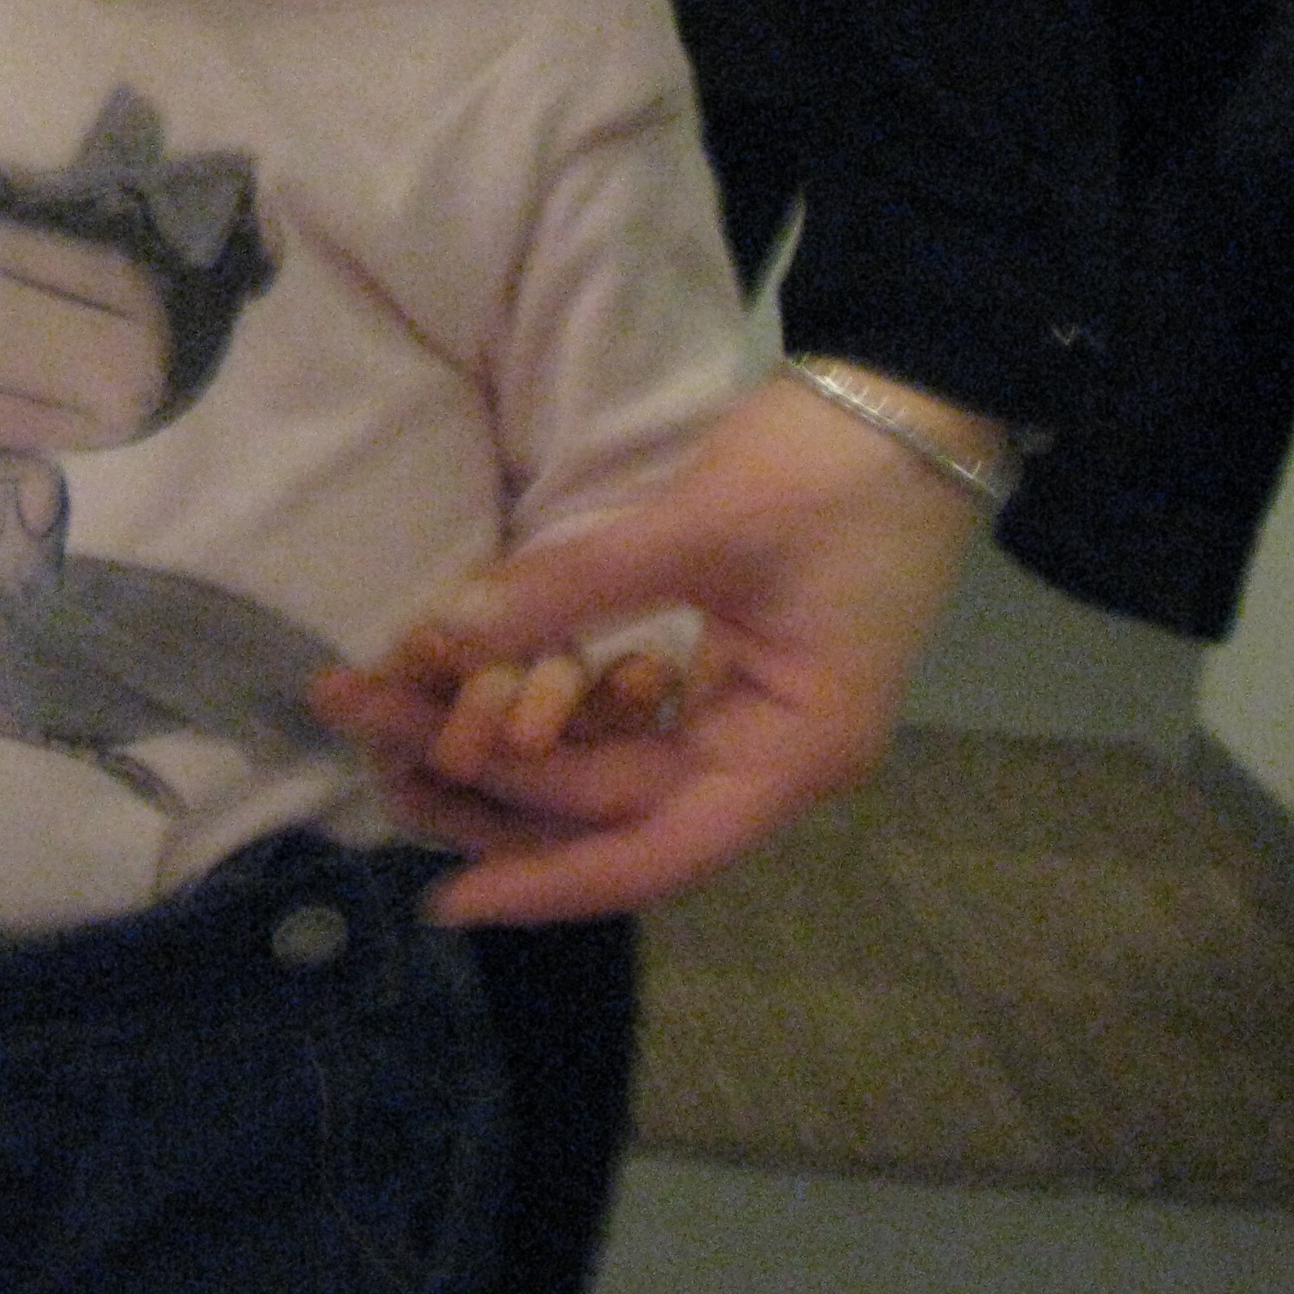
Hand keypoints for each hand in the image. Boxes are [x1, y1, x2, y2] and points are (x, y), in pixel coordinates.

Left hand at [314, 368, 987, 924]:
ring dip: (514, 748)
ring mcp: (755, 717)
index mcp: (793, 754)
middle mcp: (774, 760)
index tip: (442, 898)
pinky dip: (555, 707)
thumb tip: (439, 635)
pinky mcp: (731, 670)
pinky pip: (630, 720)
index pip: (651, 853)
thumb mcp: (700, 523)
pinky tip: (475, 692)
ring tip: (396, 730)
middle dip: (494, 785)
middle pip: (616, 812)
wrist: (918, 395)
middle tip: (375, 751)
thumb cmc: (833, 468)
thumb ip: (571, 587)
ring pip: (615, 769)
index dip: (543, 880)